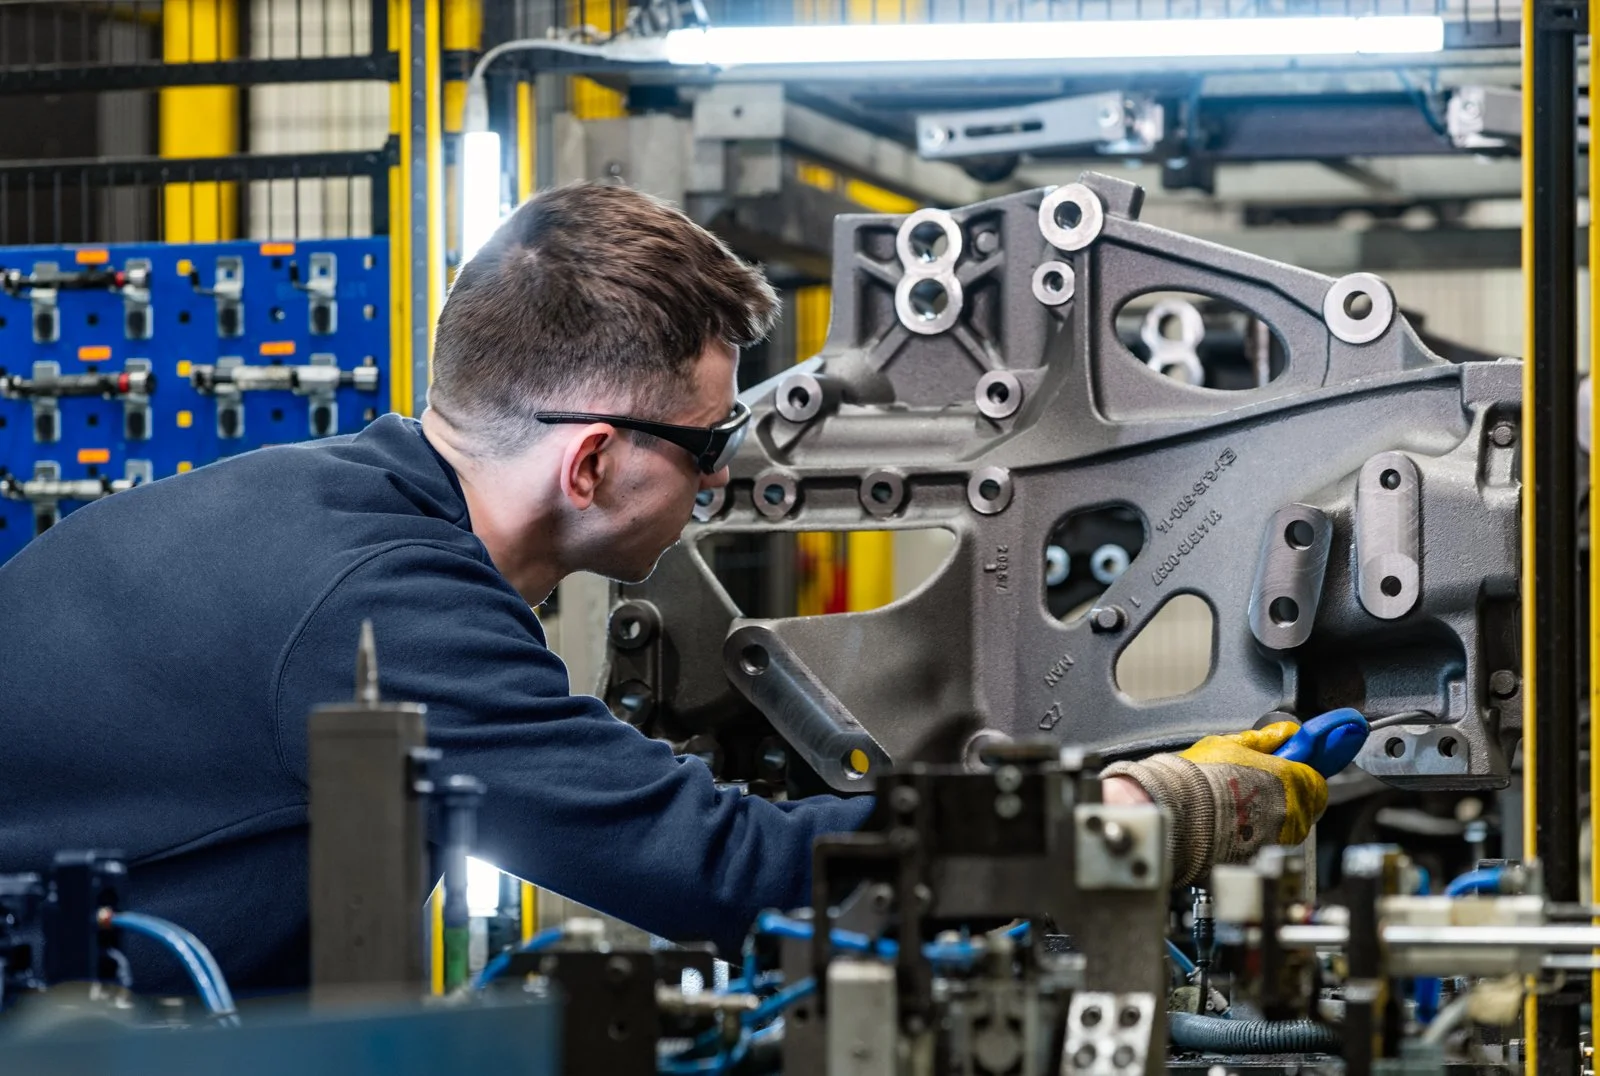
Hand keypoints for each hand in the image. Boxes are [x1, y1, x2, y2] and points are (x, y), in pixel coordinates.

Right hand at [1101, 720, 1328, 886]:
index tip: (1291, 769)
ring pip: (1286, 828)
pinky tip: (1234, 826)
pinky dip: (1256, 837)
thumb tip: (1282, 734)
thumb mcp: (1229, 744)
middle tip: (1258, 786)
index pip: (1317, 780)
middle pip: (1305, 806)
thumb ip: (1262, 740)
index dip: (1302, 774)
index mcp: (1291, 780)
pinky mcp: (1260, 856)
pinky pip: (1267, 845)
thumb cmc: (1199, 778)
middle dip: (1287, 796)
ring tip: (1240, 807)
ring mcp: (1277, 838)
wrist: (1176, 812)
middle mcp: (1291, 812)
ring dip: (1272, 818)